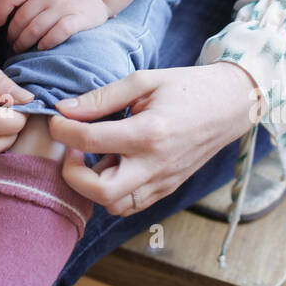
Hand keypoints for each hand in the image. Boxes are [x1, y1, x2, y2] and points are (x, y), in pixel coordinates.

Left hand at [0, 0, 110, 51]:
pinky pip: (58, 33)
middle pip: (22, 18)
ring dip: (24, 42)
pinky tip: (41, 47)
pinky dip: (46, 42)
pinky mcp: (79, 18)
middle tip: (11, 42)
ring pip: (36, 29)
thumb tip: (0, 13)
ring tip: (20, 48)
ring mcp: (65, 5)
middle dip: (12, 34)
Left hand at [48, 61, 261, 214]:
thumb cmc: (187, 87)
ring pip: (114, 205)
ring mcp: (163, 182)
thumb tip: (64, 109)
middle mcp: (156, 165)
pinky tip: (112, 163)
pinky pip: (131, 204)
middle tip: (70, 149)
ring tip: (93, 155)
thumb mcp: (143, 80)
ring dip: (93, 185)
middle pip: (100, 192)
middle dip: (72, 173)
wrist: (230, 105)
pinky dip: (113, 191)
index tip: (56, 118)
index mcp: (149, 133)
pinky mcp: (167, 189)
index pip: (89, 140)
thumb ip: (102, 97)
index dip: (62, 129)